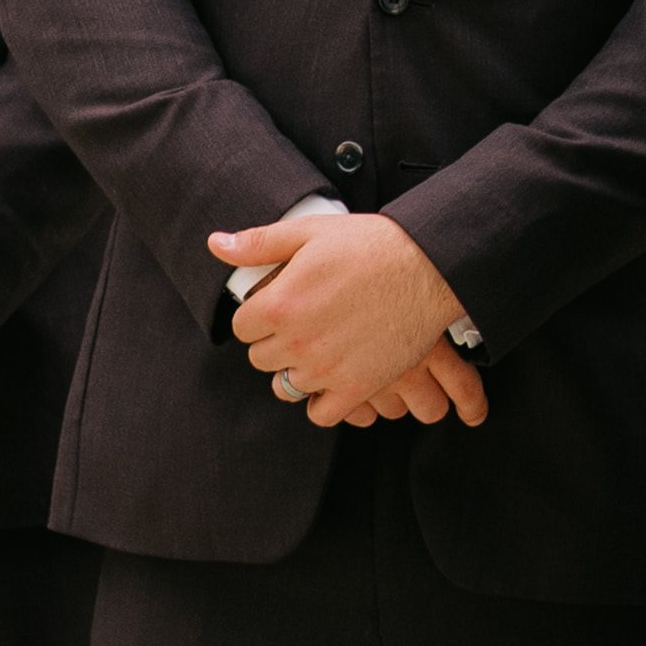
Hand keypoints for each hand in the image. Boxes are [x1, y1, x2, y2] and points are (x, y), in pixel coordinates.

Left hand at [210, 202, 485, 430]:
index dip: (259, 316)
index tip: (280, 306)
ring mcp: (326, 369)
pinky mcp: (356, 387)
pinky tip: (333, 376)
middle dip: (276, 342)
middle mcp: (297, 342)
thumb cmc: (371, 245)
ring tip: (321, 346)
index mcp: (279, 304)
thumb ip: (258, 243)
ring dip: (298, 369)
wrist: (429, 267)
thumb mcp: (309, 232)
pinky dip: (322, 400)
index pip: (241, 328)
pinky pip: (320, 413)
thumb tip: (215, 244)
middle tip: (304, 322)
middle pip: (261, 359)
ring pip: (286, 386)